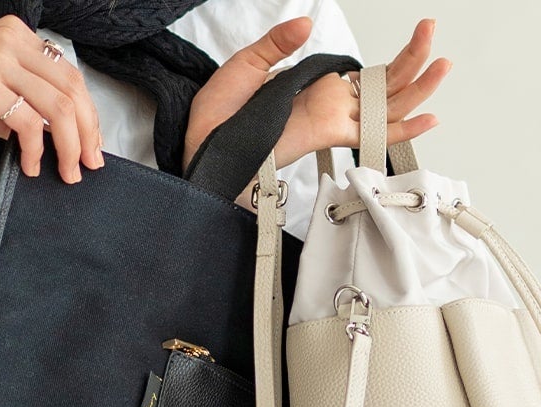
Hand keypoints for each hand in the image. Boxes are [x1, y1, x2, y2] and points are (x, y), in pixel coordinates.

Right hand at [0, 15, 103, 183]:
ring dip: (68, 147)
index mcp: (15, 34)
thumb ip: (29, 100)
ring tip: (67, 172)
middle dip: (87, 133)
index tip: (92, 144)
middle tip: (89, 164)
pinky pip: (29, 123)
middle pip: (72, 89)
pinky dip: (36, 151)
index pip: (70, 74)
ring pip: (58, 107)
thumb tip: (63, 131)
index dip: (88, 114)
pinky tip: (30, 166)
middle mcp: (9, 40)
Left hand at [183, 18, 450, 171]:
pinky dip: (399, 129)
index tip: (418, 32)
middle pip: (382, 87)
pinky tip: (425, 119)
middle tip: (433, 33)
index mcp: (312, 86)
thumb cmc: (218, 112)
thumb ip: (280, 42)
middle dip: (412, 62)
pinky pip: (368, 134)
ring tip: (443, 66)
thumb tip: (306, 24)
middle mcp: (326, 105)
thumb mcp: (249, 63)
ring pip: (383, 108)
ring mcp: (328, 120)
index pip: (362, 74)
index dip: (392, 57)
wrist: (202, 142)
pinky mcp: (323, 134)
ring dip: (416, 89)